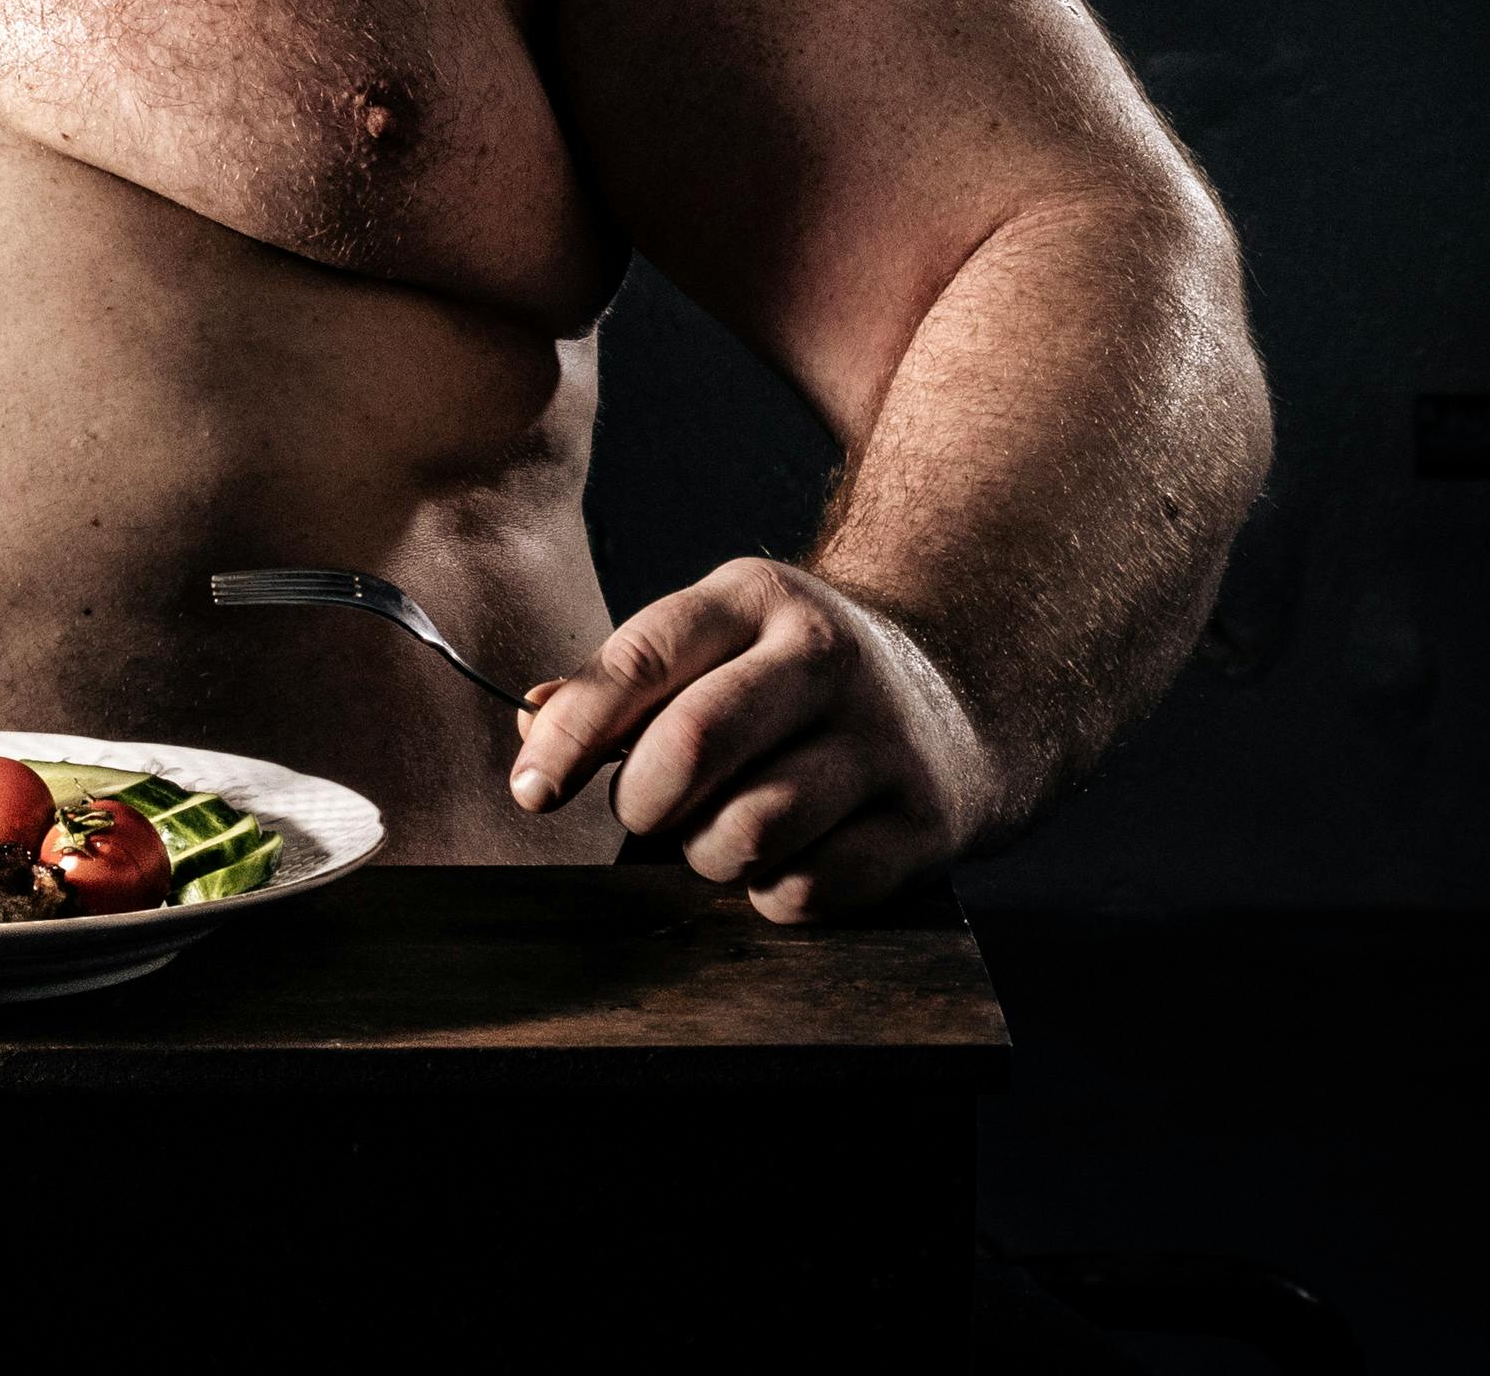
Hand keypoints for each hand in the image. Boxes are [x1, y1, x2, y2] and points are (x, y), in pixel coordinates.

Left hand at [509, 557, 1002, 922]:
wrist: (959, 694)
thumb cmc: (790, 679)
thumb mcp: (715, 642)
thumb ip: (620, 681)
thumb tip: (533, 719)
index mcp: (756, 597)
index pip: (641, 662)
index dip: (570, 736)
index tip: (530, 791)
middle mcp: (827, 657)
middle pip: (692, 747)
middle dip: (641, 800)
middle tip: (645, 809)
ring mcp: (882, 742)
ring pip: (746, 832)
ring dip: (705, 852)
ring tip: (720, 828)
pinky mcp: (921, 824)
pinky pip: (804, 892)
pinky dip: (767, 893)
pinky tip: (780, 857)